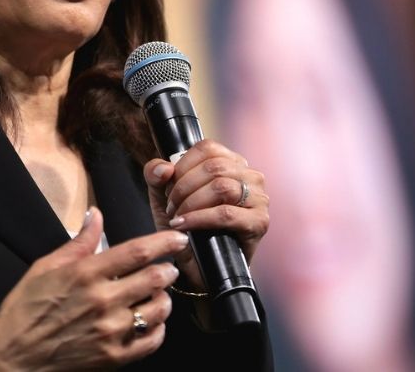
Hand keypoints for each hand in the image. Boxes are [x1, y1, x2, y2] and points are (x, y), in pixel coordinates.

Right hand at [0, 207, 187, 370]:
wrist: (13, 358)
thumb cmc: (25, 310)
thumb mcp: (45, 268)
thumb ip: (78, 242)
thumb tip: (96, 215)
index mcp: (85, 274)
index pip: (137, 252)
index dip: (164, 242)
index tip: (178, 237)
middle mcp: (102, 300)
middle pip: (155, 278)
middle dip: (168, 270)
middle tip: (168, 268)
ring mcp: (110, 331)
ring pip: (158, 309)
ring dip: (164, 298)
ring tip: (157, 295)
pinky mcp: (114, 357)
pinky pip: (152, 340)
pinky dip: (159, 328)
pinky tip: (151, 321)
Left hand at [142, 139, 269, 291]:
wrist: (196, 265)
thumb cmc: (185, 225)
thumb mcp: (162, 196)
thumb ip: (155, 175)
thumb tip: (163, 167)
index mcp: (231, 162)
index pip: (207, 148)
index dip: (182, 166)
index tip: (168, 187)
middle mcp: (249, 176)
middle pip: (213, 167)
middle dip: (184, 187)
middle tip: (171, 207)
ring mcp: (258, 198)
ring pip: (222, 187)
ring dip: (191, 203)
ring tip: (177, 217)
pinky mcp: (259, 222)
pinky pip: (226, 214)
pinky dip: (200, 219)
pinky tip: (184, 226)